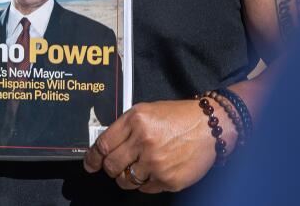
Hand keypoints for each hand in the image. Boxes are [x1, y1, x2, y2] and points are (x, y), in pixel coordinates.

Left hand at [84, 100, 223, 193]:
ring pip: (126, 180)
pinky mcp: (169, 180)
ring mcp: (156, 163)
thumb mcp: (145, 111)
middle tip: (115, 167)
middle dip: (110, 169)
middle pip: (111, 166)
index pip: (103, 145)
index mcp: (135, 122)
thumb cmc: (177, 118)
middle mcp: (144, 142)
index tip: (90, 164)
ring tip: (138, 168)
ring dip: (127, 177)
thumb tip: (105, 146)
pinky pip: (145, 188)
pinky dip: (145, 183)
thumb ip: (124, 127)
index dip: (93, 157)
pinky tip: (154, 171)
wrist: (208, 127)